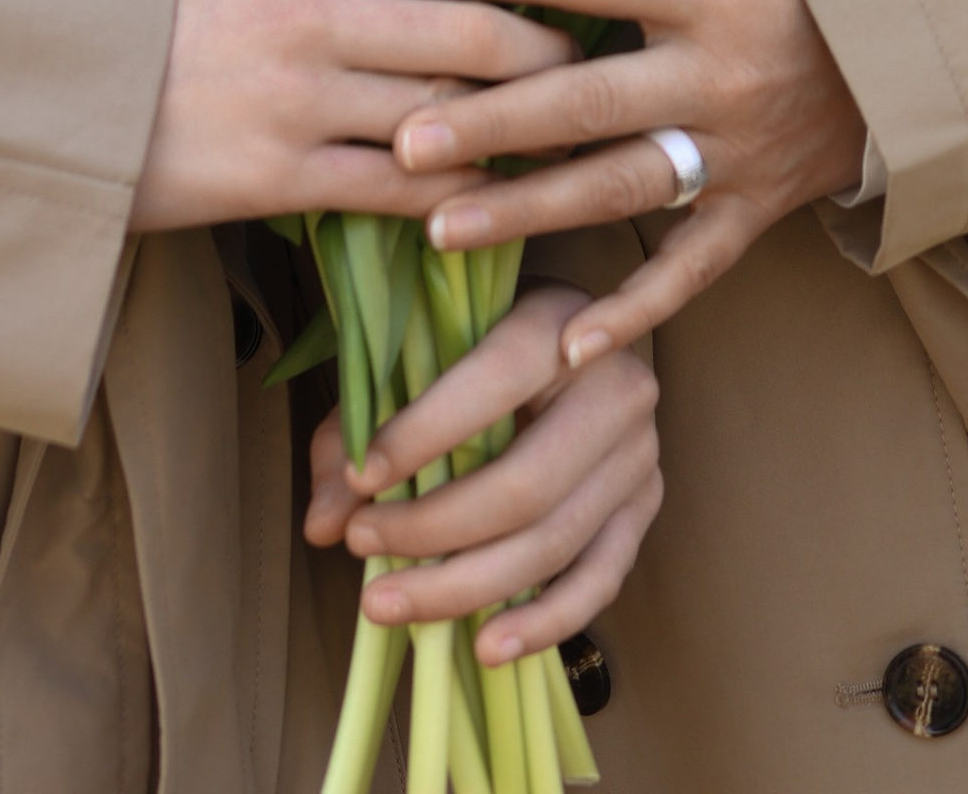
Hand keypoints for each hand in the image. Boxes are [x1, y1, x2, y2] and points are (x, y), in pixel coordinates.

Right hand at [130, 0, 576, 231]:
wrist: (77, 104)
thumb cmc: (179, 25)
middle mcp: (309, 15)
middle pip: (470, 22)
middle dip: (545, 42)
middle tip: (583, 51)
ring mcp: (300, 101)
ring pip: (449, 109)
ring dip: (519, 122)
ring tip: (560, 123)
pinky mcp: (285, 179)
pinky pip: (404, 188)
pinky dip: (459, 189)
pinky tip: (491, 187)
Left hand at [305, 284, 660, 664]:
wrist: (567, 338)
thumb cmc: (476, 346)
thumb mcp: (417, 355)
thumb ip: (358, 428)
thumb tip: (322, 523)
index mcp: (556, 320)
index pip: (493, 381)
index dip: (422, 434)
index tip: (358, 479)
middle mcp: (615, 384)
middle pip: (524, 485)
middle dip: (432, 528)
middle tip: (359, 544)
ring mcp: (639, 452)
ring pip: (554, 543)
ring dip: (464, 587)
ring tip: (388, 603)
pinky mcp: (645, 506)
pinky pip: (599, 581)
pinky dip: (542, 625)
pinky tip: (484, 646)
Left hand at [381, 0, 865, 359]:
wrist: (925, 41)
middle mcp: (714, 72)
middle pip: (586, 97)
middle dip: (490, 119)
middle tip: (402, 136)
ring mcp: (736, 150)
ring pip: (617, 186)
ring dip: (525, 209)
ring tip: (436, 227)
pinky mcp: (757, 210)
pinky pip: (689, 270)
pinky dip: (632, 311)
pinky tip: (565, 348)